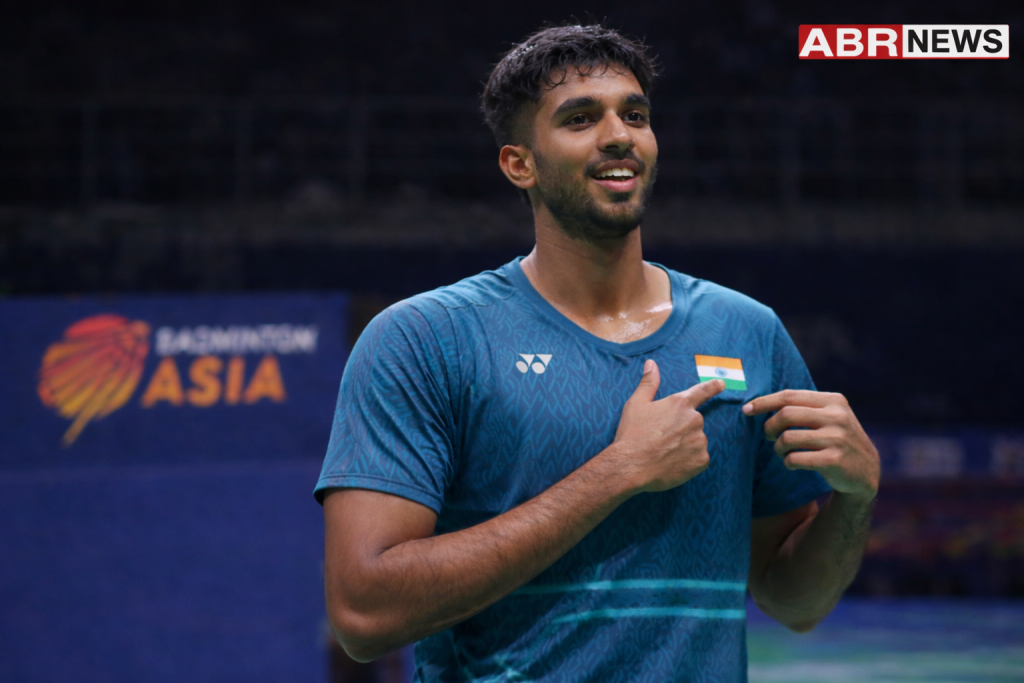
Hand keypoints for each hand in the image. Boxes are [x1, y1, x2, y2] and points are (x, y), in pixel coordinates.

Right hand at [608, 359, 724, 492]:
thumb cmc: (632, 434)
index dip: (713, 387)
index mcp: (680, 403)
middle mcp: (694, 420)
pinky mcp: (702, 460)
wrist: (630, 466)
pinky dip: (688, 461)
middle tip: (661, 438)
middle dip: (681, 429)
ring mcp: (700, 441)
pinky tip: (672, 463)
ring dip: (685, 445)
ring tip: (664, 452)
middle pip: (693, 422)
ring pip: (696, 441)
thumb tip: (651, 363)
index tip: (722, 384)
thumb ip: (649, 383)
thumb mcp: (636, 404)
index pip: (702, 391)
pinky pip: (699, 458)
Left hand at [742, 390, 879, 498]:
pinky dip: (787, 462)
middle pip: (786, 415)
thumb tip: (759, 402)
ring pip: (788, 438)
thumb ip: (803, 407)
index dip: (764, 402)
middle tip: (768, 437)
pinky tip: (791, 463)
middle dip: (769, 427)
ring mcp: (837, 438)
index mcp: (833, 401)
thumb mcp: (829, 417)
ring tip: (781, 452)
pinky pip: (796, 459)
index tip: (746, 409)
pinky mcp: (834, 460)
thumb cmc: (836, 440)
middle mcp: (837, 417)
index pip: (790, 396)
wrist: (866, 471)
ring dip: (777, 448)